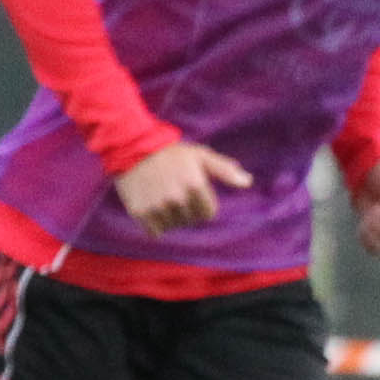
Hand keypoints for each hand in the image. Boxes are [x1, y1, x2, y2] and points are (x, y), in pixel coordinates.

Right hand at [115, 140, 252, 232]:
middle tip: (172, 192)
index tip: (190, 192)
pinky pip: (154, 232)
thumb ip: (224, 170)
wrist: (131, 147)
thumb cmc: (171, 153)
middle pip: (190, 220)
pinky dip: (153, 224)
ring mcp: (157, 206)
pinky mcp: (140, 212)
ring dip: (169, 216)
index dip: (201, 204)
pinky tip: (150, 206)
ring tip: (160, 197)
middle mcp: (177, 198)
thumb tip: (247, 182)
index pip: (207, 214)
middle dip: (185, 209)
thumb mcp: (200, 156)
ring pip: (172, 226)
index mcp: (195, 185)